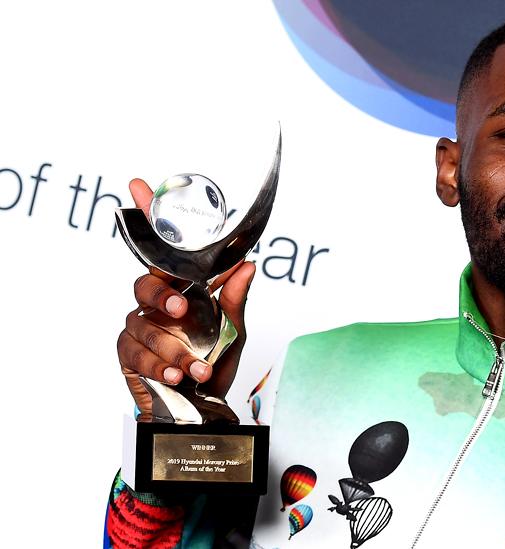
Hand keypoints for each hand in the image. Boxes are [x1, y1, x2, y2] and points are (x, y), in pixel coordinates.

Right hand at [117, 178, 255, 414]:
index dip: (149, 215)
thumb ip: (235, 299)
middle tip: (182, 310)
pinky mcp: (128, 354)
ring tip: (198, 367)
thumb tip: (248, 265)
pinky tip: (177, 375)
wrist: (204, 407)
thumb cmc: (216, 362)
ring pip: (144, 325)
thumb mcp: (234, 330)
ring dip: (174, 348)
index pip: (164, 249)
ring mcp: (140, 327)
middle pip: (145, 283)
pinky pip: (136, 353)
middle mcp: (156, 303)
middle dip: (162, 296)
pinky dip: (159, 365)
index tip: (139, 185)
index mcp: (181, 288)